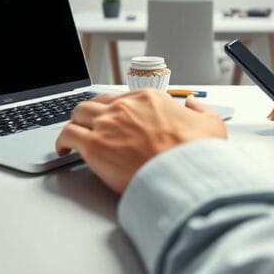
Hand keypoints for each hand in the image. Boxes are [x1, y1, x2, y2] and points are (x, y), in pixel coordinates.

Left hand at [55, 90, 226, 192]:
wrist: (184, 176)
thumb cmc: (196, 155)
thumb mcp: (211, 124)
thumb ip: (200, 110)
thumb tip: (193, 104)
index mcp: (149, 98)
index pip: (122, 98)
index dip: (116, 109)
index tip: (116, 119)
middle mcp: (125, 107)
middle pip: (96, 102)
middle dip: (91, 114)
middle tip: (90, 126)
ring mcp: (107, 124)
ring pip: (78, 114)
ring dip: (75, 124)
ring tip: (72, 136)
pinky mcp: (95, 146)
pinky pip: (67, 135)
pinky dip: (61, 141)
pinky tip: (62, 150)